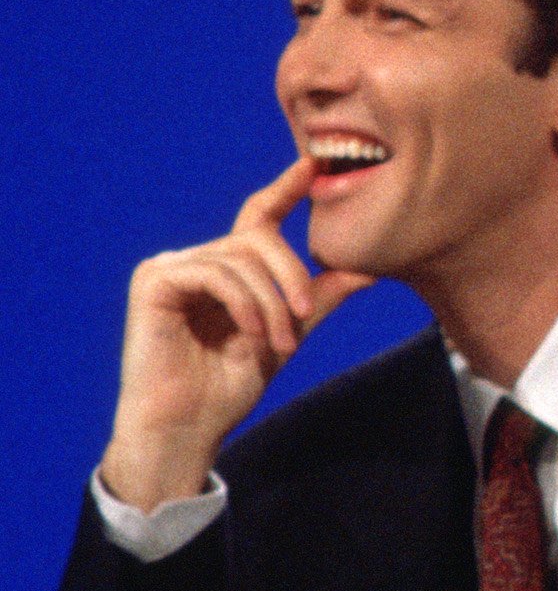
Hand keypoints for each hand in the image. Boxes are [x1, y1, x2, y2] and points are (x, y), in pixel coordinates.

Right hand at [102, 158, 375, 509]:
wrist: (189, 426)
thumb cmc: (231, 384)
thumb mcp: (288, 332)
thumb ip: (320, 297)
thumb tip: (370, 269)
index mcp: (227, 269)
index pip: (259, 216)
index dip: (286, 188)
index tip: (314, 164)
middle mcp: (197, 259)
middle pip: (260, 239)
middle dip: (291, 276)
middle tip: (303, 318)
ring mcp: (171, 266)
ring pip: (243, 258)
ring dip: (271, 303)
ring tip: (278, 343)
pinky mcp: (154, 280)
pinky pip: (216, 272)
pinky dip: (244, 303)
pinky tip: (250, 334)